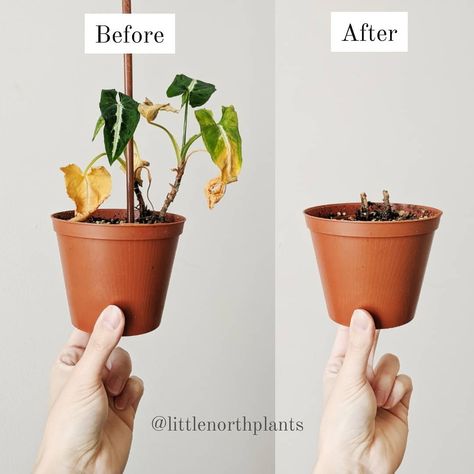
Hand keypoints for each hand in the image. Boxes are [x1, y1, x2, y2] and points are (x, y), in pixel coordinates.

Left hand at [35, 305, 143, 473]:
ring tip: (112, 395)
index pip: (88, 330)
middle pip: (115, 345)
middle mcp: (89, 373)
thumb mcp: (84, 377)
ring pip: (128, 362)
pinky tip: (121, 406)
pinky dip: (132, 392)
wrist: (86, 469)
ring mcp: (107, 388)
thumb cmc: (68, 430)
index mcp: (70, 363)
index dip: (102, 322)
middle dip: (115, 360)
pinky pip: (138, 382)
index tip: (117, 311)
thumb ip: (102, 343)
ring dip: (124, 377)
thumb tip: (114, 314)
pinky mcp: (125, 402)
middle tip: (106, 375)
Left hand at [314, 310, 412, 473]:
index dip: (356, 320)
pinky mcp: (398, 401)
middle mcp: (360, 374)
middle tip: (380, 322)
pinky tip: (389, 404)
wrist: (360, 461)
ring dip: (386, 378)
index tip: (363, 302)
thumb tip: (362, 316)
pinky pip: (406, 381)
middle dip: (375, 342)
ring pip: (392, 362)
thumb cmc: (341, 424)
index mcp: (340, 367)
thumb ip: (360, 346)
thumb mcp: (348, 378)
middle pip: (373, 344)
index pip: (348, 336)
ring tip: (376, 397)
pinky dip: (398, 391)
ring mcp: (380, 387)